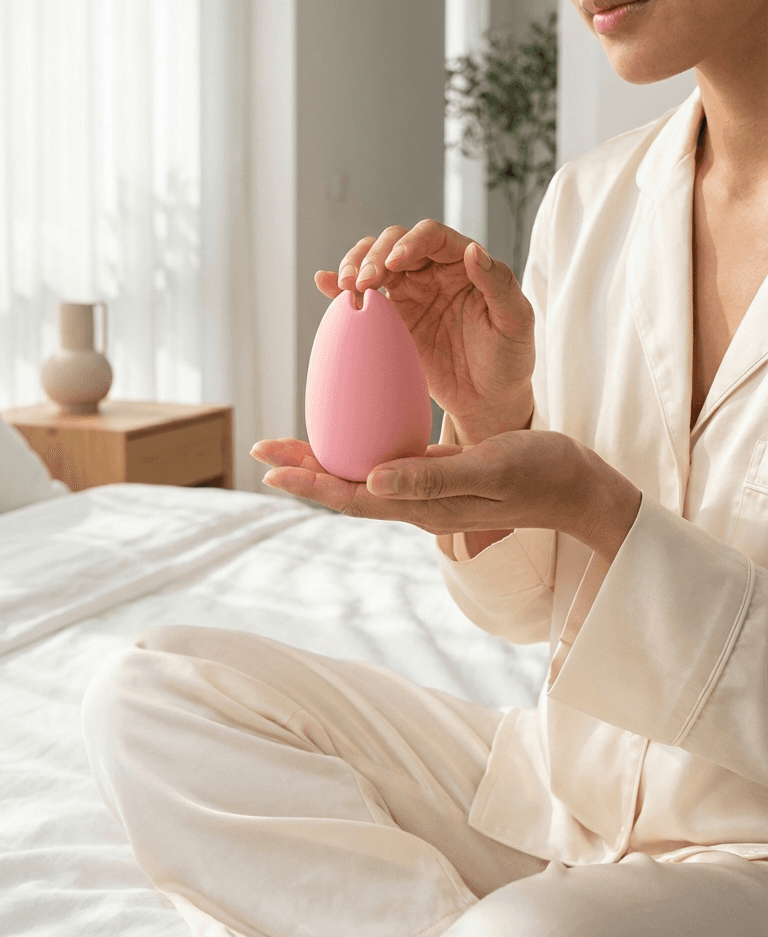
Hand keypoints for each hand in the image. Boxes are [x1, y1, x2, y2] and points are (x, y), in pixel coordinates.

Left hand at [250, 431, 641, 562]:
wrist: (577, 486)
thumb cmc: (540, 474)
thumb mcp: (488, 469)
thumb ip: (432, 476)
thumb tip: (372, 480)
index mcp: (425, 504)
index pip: (354, 496)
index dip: (310, 482)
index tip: (270, 466)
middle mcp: (418, 501)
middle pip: (347, 489)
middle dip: (304, 470)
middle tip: (262, 448)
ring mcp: (428, 491)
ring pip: (363, 478)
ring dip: (325, 462)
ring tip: (291, 444)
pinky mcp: (441, 475)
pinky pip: (388, 464)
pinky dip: (361, 449)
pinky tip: (354, 432)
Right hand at [314, 220, 534, 441]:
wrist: (487, 401)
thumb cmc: (509, 359)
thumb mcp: (515, 321)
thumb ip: (498, 283)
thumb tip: (474, 249)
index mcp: (464, 264)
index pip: (432, 236)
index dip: (411, 241)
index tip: (395, 262)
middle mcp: (433, 272)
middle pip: (394, 243)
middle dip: (375, 254)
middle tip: (365, 280)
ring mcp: (409, 294)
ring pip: (374, 262)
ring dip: (355, 265)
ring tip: (347, 286)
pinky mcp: (391, 319)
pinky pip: (363, 296)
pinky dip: (339, 286)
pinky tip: (324, 283)